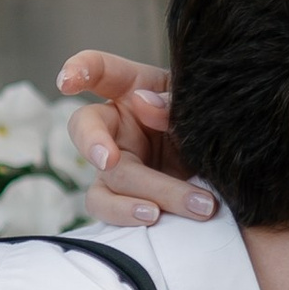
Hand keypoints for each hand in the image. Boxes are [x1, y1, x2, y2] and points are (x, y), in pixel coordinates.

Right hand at [56, 50, 214, 224]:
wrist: (220, 162)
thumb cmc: (203, 122)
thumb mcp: (195, 106)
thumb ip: (172, 102)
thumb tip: (144, 103)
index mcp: (133, 89)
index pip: (102, 70)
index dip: (81, 69)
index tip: (67, 82)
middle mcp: (116, 124)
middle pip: (86, 127)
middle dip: (93, 143)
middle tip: (110, 160)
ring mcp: (116, 162)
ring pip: (108, 178)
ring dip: (138, 194)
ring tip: (167, 209)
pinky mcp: (122, 194)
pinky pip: (111, 208)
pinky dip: (129, 216)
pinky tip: (158, 220)